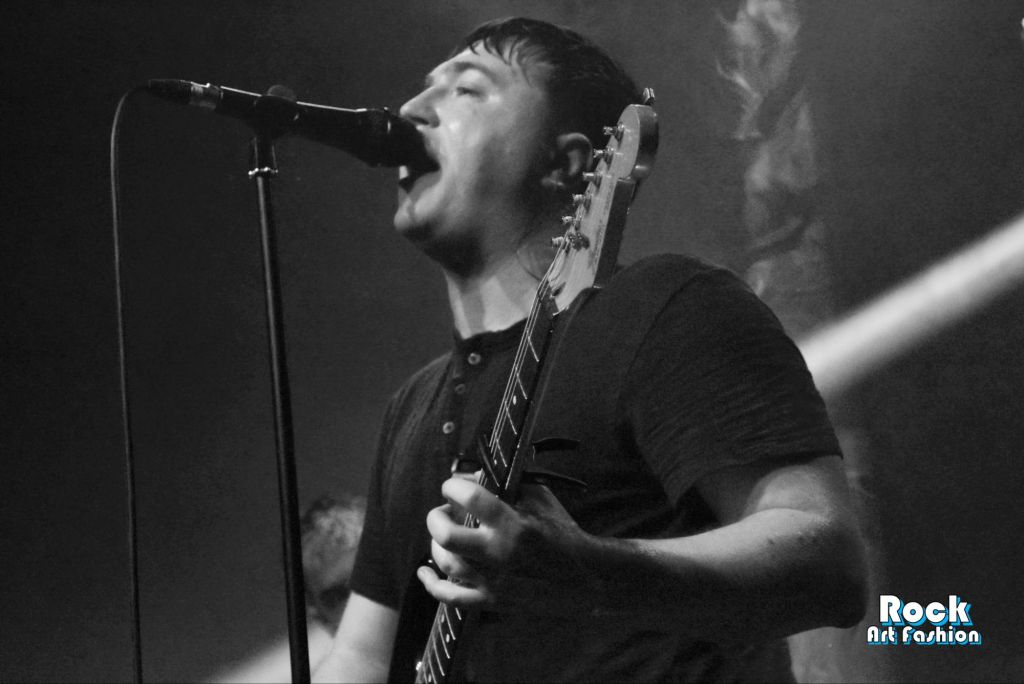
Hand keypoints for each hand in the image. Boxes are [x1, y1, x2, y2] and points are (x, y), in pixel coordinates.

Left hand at [417, 476, 597, 616]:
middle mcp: (500, 553)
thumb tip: (470, 476)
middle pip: (447, 535)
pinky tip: (425, 572)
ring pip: (445, 563)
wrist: (586, 578)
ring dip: (437, 544)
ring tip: (446, 534)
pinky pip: (449, 597)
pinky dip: (431, 583)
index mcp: (514, 524)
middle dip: (436, 518)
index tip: (452, 486)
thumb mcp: (541, 498)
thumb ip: (507, 484)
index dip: (452, 487)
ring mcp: (494, 581)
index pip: (469, 498)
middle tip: (443, 511)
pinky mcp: (492, 601)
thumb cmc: (562, 532)